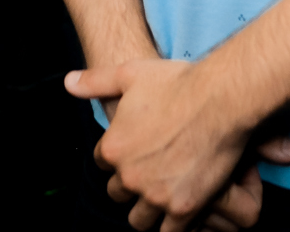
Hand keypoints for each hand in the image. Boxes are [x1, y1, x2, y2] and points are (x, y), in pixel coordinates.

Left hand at [69, 59, 289, 231]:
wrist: (220, 99)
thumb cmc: (177, 82)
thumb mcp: (130, 74)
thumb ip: (95, 82)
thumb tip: (69, 83)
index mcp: (113, 147)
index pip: (102, 164)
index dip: (117, 157)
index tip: (134, 151)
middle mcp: (129, 175)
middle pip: (117, 194)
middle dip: (129, 186)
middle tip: (149, 174)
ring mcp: (155, 195)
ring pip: (139, 220)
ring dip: (147, 211)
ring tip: (161, 198)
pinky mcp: (182, 208)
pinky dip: (172, 226)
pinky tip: (180, 212)